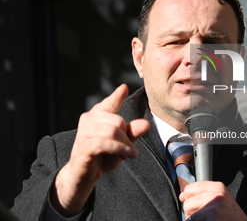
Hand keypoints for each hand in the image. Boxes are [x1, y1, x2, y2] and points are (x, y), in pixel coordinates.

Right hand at [51, 84, 149, 215]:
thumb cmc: (103, 156)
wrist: (84, 174)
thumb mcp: (121, 143)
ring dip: (125, 145)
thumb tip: (146, 123)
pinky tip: (125, 154)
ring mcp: (84, 131)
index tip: (124, 88)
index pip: (109, 103)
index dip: (116, 96)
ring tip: (129, 154)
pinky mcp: (83, 145)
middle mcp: (89, 119)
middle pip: (118, 121)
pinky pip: (104, 142)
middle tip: (132, 151)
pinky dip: (118, 148)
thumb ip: (132, 132)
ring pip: (113, 131)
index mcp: (98, 115)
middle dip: (128, 137)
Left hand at [179, 181, 246, 220]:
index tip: (197, 205)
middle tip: (207, 217)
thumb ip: (203, 195)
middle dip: (192, 212)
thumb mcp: (219, 200)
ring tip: (209, 220)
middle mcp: (216, 193)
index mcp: (217, 187)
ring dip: (195, 220)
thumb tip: (182, 195)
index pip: (190, 188)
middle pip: (187, 202)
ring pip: (188, 213)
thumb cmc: (230, 217)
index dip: (189, 198)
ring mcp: (213, 205)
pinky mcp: (212, 216)